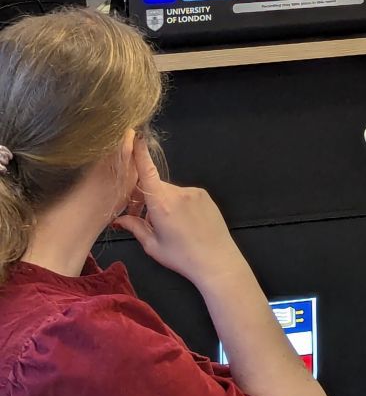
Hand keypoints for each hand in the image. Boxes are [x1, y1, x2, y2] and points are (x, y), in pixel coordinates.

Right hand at [113, 137, 244, 289]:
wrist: (217, 260)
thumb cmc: (181, 256)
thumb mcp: (153, 245)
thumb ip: (135, 227)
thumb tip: (118, 219)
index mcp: (161, 204)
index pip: (147, 172)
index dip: (140, 153)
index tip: (136, 135)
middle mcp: (178, 192)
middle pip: (155, 186)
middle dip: (146, 198)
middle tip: (141, 217)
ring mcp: (194, 192)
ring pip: (170, 192)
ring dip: (163, 203)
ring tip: (167, 226)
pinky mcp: (205, 196)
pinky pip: (184, 195)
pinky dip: (178, 204)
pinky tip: (182, 223)